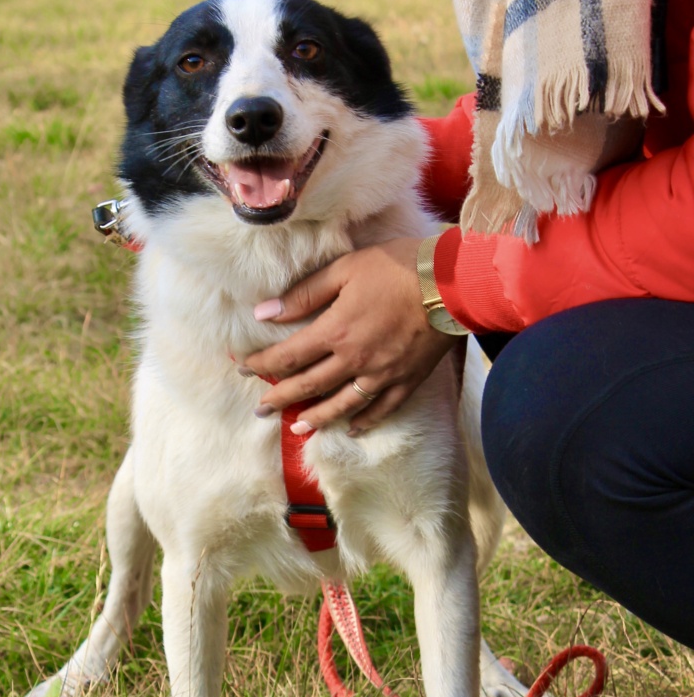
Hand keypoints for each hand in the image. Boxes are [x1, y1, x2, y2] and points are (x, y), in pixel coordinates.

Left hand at [242, 238, 456, 433]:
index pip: (287, 356)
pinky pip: (381, 409)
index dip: (261, 364)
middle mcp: (354, 360)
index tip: (242, 368)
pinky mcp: (407, 380)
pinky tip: (352, 429)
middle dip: (279, 398)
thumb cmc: (399, 267)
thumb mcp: (346, 269)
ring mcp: (381, 375)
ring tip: (297, 428)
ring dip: (316, 418)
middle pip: (308, 386)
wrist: (455, 282)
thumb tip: (264, 312)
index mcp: (335, 332)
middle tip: (259, 411)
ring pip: (341, 404)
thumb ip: (305, 294)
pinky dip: (364, 421)